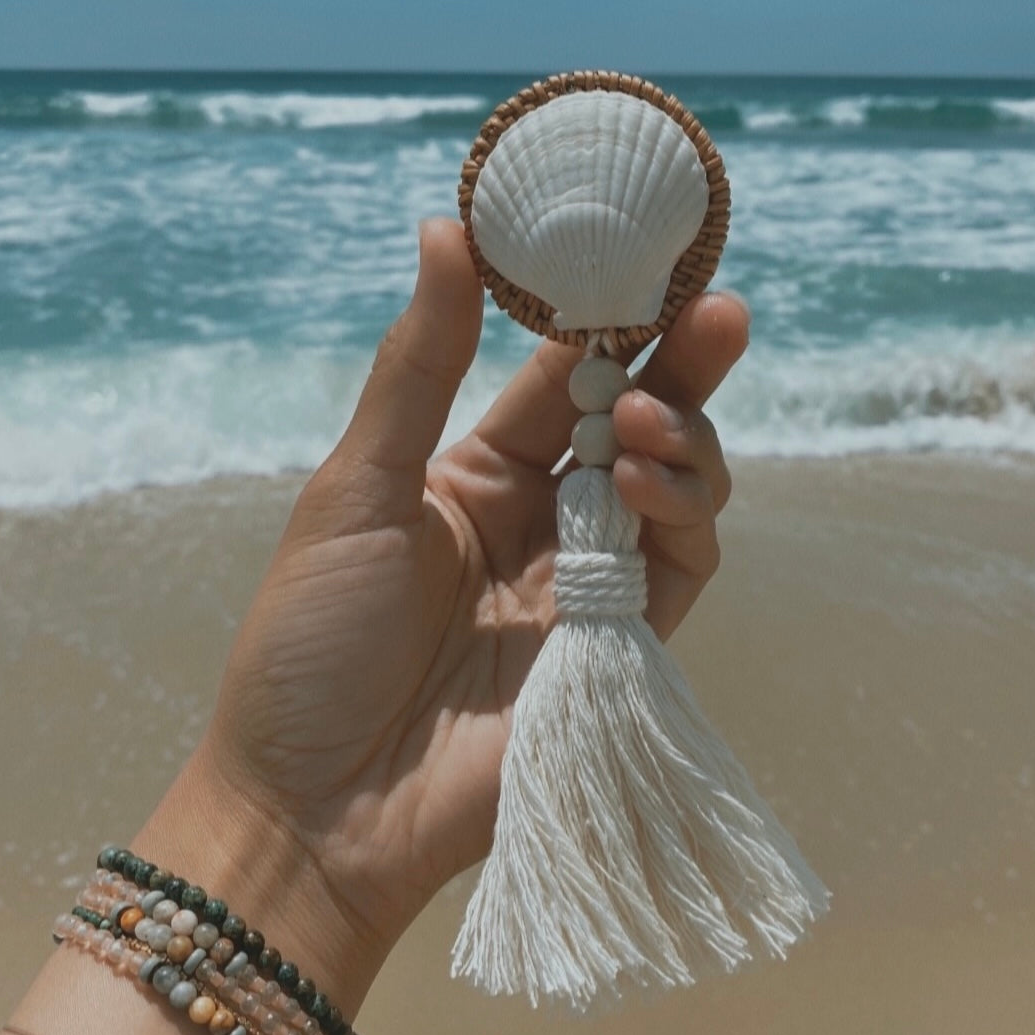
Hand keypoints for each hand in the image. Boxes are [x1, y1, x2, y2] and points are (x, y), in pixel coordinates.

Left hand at [140, 219, 748, 1009]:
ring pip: (674, 492)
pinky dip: (682, 520)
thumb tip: (445, 227)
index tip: (646, 261)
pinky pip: (680, 570)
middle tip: (721, 316)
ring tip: (648, 423)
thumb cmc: (312, 643)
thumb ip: (417, 367)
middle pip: (637, 425)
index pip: (562, 377)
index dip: (608, 320)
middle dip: (683, 368)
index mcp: (474, 474)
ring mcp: (584, 586)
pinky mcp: (619, 652)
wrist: (319, 807)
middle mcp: (540, 520)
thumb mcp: (357, 488)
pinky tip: (648, 487)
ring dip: (681, 444)